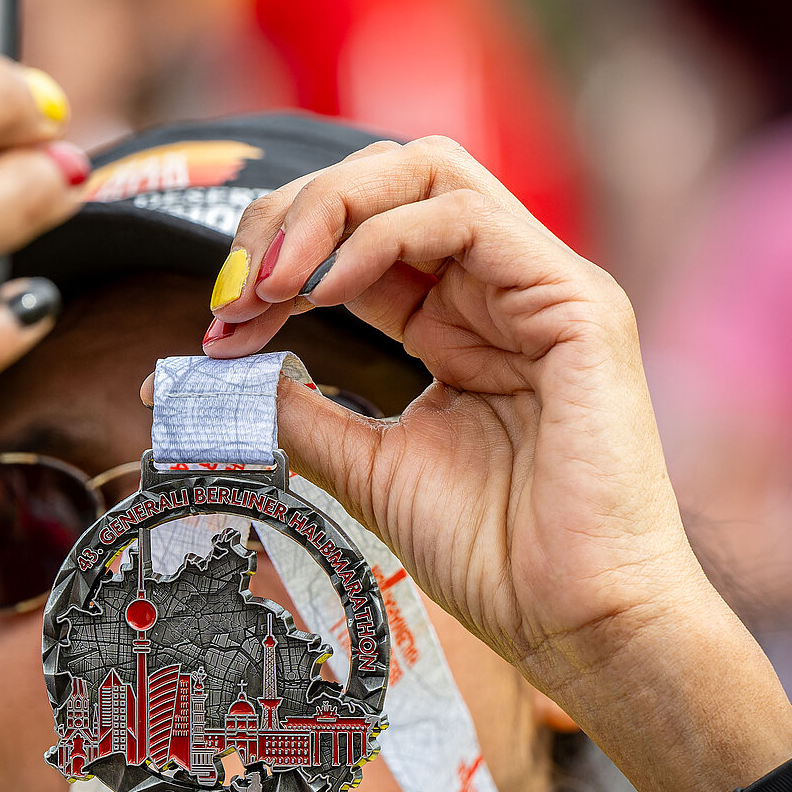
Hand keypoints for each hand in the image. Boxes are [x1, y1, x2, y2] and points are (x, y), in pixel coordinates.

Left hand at [205, 137, 719, 703]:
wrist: (576, 620)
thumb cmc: (496, 556)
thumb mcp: (368, 466)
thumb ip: (300, 410)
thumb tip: (214, 373)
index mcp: (457, 323)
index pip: (359, 236)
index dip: (278, 257)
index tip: (219, 323)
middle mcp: (500, 289)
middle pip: (388, 178)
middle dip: (293, 213)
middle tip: (234, 287)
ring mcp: (542, 286)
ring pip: (427, 170)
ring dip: (326, 212)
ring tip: (269, 285)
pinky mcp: (576, 299)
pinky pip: (465, 216)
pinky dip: (377, 237)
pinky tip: (325, 291)